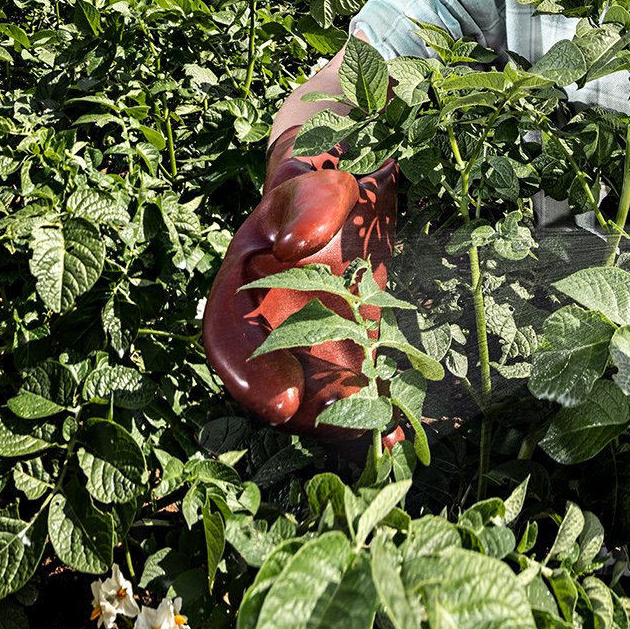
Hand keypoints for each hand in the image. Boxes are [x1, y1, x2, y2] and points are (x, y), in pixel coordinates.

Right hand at [202, 143, 397, 434]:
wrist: (345, 206)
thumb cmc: (322, 192)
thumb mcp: (314, 186)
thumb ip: (308, 209)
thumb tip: (295, 249)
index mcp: (240, 288)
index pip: (229, 339)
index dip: (250, 376)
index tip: (285, 402)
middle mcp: (265, 327)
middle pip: (273, 383)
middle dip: (310, 415)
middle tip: (348, 434)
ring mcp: (304, 345)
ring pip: (313, 395)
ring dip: (344, 426)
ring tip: (385, 442)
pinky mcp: (344, 353)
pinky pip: (350, 390)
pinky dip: (371, 414)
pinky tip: (400, 435)